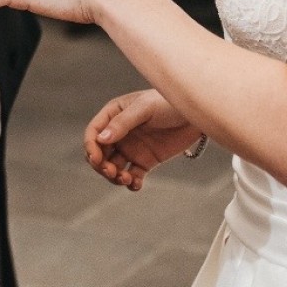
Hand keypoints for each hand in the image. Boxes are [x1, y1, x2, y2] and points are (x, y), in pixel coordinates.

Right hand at [84, 89, 203, 190]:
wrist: (196, 114)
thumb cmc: (169, 103)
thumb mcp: (145, 108)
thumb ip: (123, 123)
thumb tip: (101, 139)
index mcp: (114, 114)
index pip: (94, 132)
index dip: (91, 146)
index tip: (96, 159)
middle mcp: (119, 133)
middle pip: (100, 153)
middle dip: (101, 165)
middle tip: (112, 171)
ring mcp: (131, 148)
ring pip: (113, 167)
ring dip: (114, 176)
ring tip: (126, 178)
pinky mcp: (146, 161)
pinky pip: (132, 176)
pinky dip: (131, 183)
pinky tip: (136, 184)